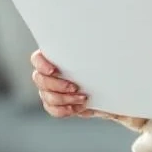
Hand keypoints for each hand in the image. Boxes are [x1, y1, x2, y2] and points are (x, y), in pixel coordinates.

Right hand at [30, 50, 147, 128]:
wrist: (114, 90)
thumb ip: (95, 53)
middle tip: (75, 88)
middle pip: (39, 80)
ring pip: (46, 96)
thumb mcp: (103, 59)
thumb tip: (100, 41)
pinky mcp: (57, 104)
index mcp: (56, 57)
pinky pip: (52, 110)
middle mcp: (49, 73)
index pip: (37, 58)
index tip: (54, 70)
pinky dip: (64, 110)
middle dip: (57, 85)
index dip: (41, 64)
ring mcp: (50, 90)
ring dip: (64, 99)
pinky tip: (78, 108)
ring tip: (83, 99)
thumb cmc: (107, 69)